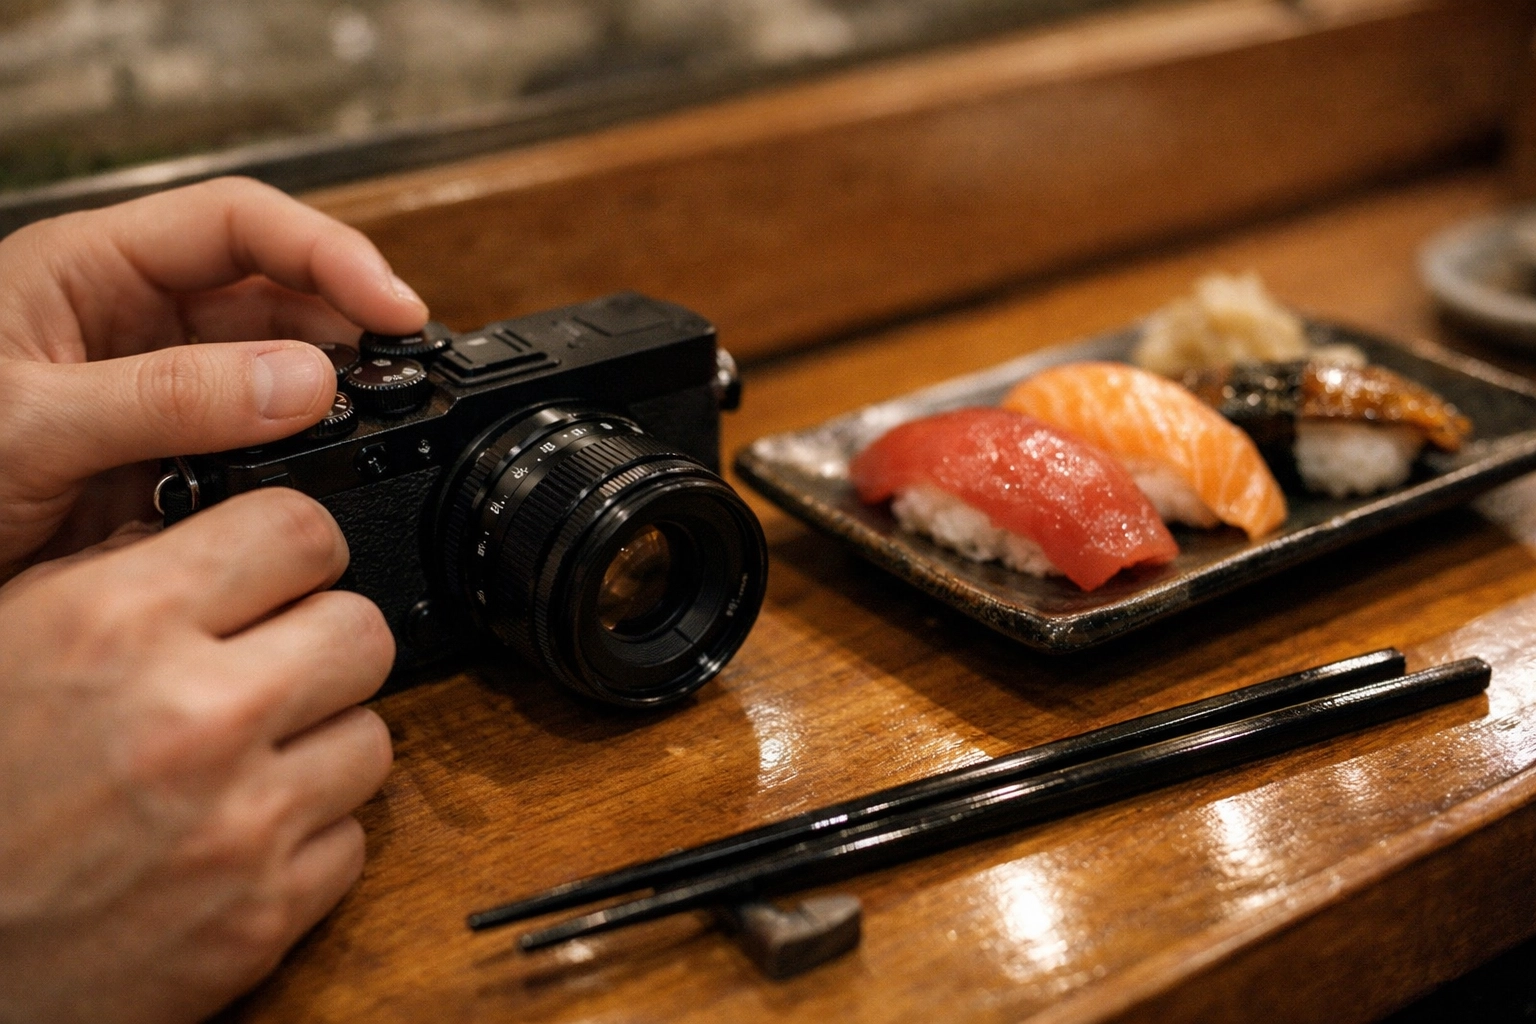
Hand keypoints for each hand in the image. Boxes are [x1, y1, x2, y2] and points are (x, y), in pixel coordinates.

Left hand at [0, 176, 427, 578]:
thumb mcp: (31, 423)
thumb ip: (168, 398)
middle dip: (348, 326)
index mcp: (93, 271)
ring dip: (332, 396)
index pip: (240, 225)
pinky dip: (301, 459)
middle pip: (276, 293)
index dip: (328, 253)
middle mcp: (137, 322)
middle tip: (406, 376)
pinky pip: (259, 446)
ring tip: (377, 428)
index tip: (393, 307)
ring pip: (278, 371)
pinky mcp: (174, 460)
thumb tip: (305, 382)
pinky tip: (323, 477)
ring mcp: (162, 394)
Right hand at [0, 487, 394, 1023]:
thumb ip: (125, 575)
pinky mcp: (265, 914)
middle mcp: (196, 716)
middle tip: (276, 669)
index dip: (300, 550)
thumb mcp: (10, 636)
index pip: (299, 531)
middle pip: (362, 633)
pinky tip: (236, 837)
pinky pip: (352, 839)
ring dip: (319, 744)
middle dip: (323, 644)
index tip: (290, 572)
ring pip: (371, 736)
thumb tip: (227, 543)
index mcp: (120, 624)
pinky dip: (306, 838)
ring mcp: (241, 822)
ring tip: (243, 762)